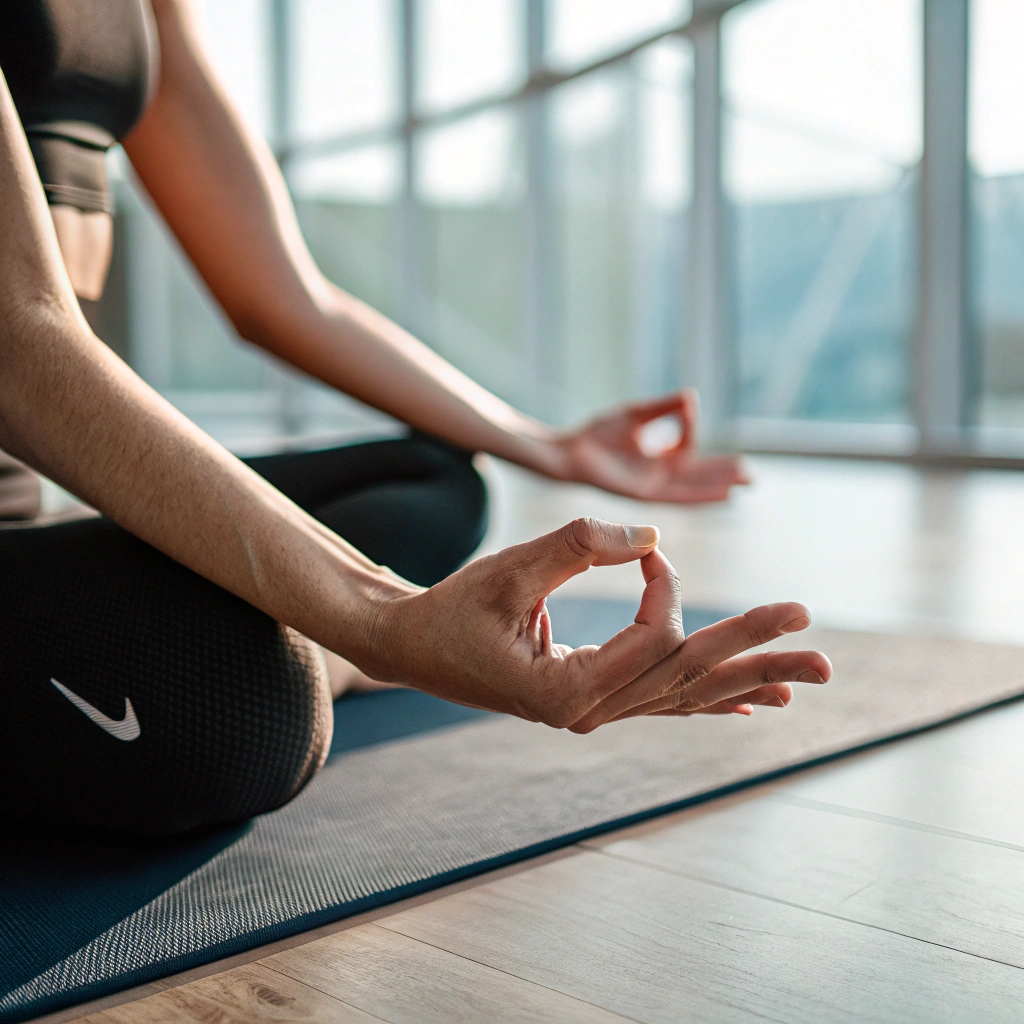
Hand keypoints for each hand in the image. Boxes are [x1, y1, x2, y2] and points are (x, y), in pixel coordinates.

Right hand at [374, 518, 829, 731]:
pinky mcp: (595, 699)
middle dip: (753, 651)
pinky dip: (713, 698)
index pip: (653, 642)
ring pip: (687, 697)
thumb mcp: (508, 570)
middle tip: (814, 636)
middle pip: (690, 680)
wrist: (417, 649)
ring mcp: (596, 713)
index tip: (647, 552)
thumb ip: (576, 545)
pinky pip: (667, 703)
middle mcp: (591, 713)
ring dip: (750, 679)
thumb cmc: (455, 610)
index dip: (665, 589)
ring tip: (810, 676)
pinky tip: (755, 703)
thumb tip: (650, 537)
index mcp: (568, 693)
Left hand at [555, 389, 747, 503]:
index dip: (689, 427)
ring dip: (717, 485)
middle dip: (723, 473)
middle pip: (698, 475)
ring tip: (743, 483)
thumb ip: (663, 408)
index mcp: (656, 457)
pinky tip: (723, 495)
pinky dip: (701, 495)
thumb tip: (691, 397)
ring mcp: (652, 486)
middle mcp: (657, 474)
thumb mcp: (637, 415)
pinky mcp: (644, 494)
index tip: (687, 408)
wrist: (569, 451)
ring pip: (692, 488)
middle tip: (751, 475)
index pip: (686, 447)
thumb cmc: (596, 434)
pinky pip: (678, 496)